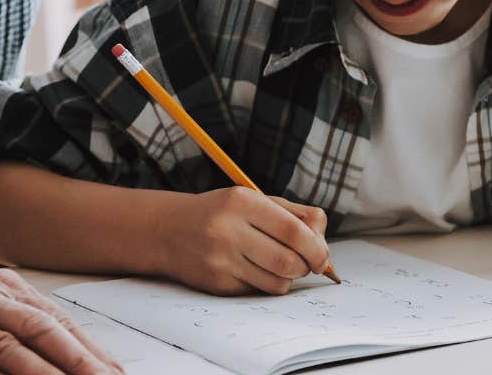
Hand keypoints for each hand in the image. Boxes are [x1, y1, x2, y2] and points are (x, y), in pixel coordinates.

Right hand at [159, 187, 329, 295]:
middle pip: (288, 261)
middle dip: (306, 266)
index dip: (316, 247)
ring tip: (281, 265)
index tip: (322, 255)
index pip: (292, 230)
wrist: (168, 231)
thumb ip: (292, 213)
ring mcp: (220, 260)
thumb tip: (322, 235)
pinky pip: (258, 292)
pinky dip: (266, 284)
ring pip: (277, 282)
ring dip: (288, 278)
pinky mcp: (216, 284)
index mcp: (241, 202)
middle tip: (307, 263)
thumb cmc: (220, 213)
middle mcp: (228, 230)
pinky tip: (255, 270)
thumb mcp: (252, 200)